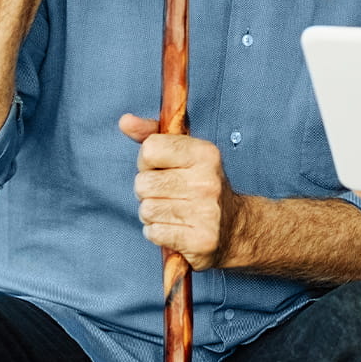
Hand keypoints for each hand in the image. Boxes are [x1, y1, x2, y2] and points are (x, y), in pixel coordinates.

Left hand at [120, 113, 241, 270]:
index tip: (163, 168)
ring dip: (152, 214)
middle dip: (148, 191)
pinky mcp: (200, 240)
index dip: (148, 161)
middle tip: (168, 193)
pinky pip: (153, 232)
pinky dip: (158, 232)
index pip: (149, 149)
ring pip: (146, 210)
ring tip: (173, 211)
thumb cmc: (202, 185)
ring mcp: (206, 212)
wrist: (236, 227)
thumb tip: (124, 121)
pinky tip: (175, 227)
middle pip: (142, 183)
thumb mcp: (185, 153)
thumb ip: (152, 135)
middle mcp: (208, 181)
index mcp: (205, 154)